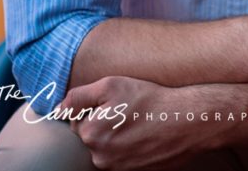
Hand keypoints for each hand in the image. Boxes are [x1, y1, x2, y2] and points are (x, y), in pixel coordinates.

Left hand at [61, 76, 205, 169]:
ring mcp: (119, 168)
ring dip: (118, 137)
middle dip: (105, 124)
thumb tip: (58, 109)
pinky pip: (124, 158)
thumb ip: (78, 96)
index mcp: (91, 135)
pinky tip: (146, 135)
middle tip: (130, 112)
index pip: (78, 122)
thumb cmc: (152, 99)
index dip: (96, 108)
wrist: (189, 120)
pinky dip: (132, 147)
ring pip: (108, 149)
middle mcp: (101, 157)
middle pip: (92, 138)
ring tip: (140, 123)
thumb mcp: (112, 85)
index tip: (117, 103)